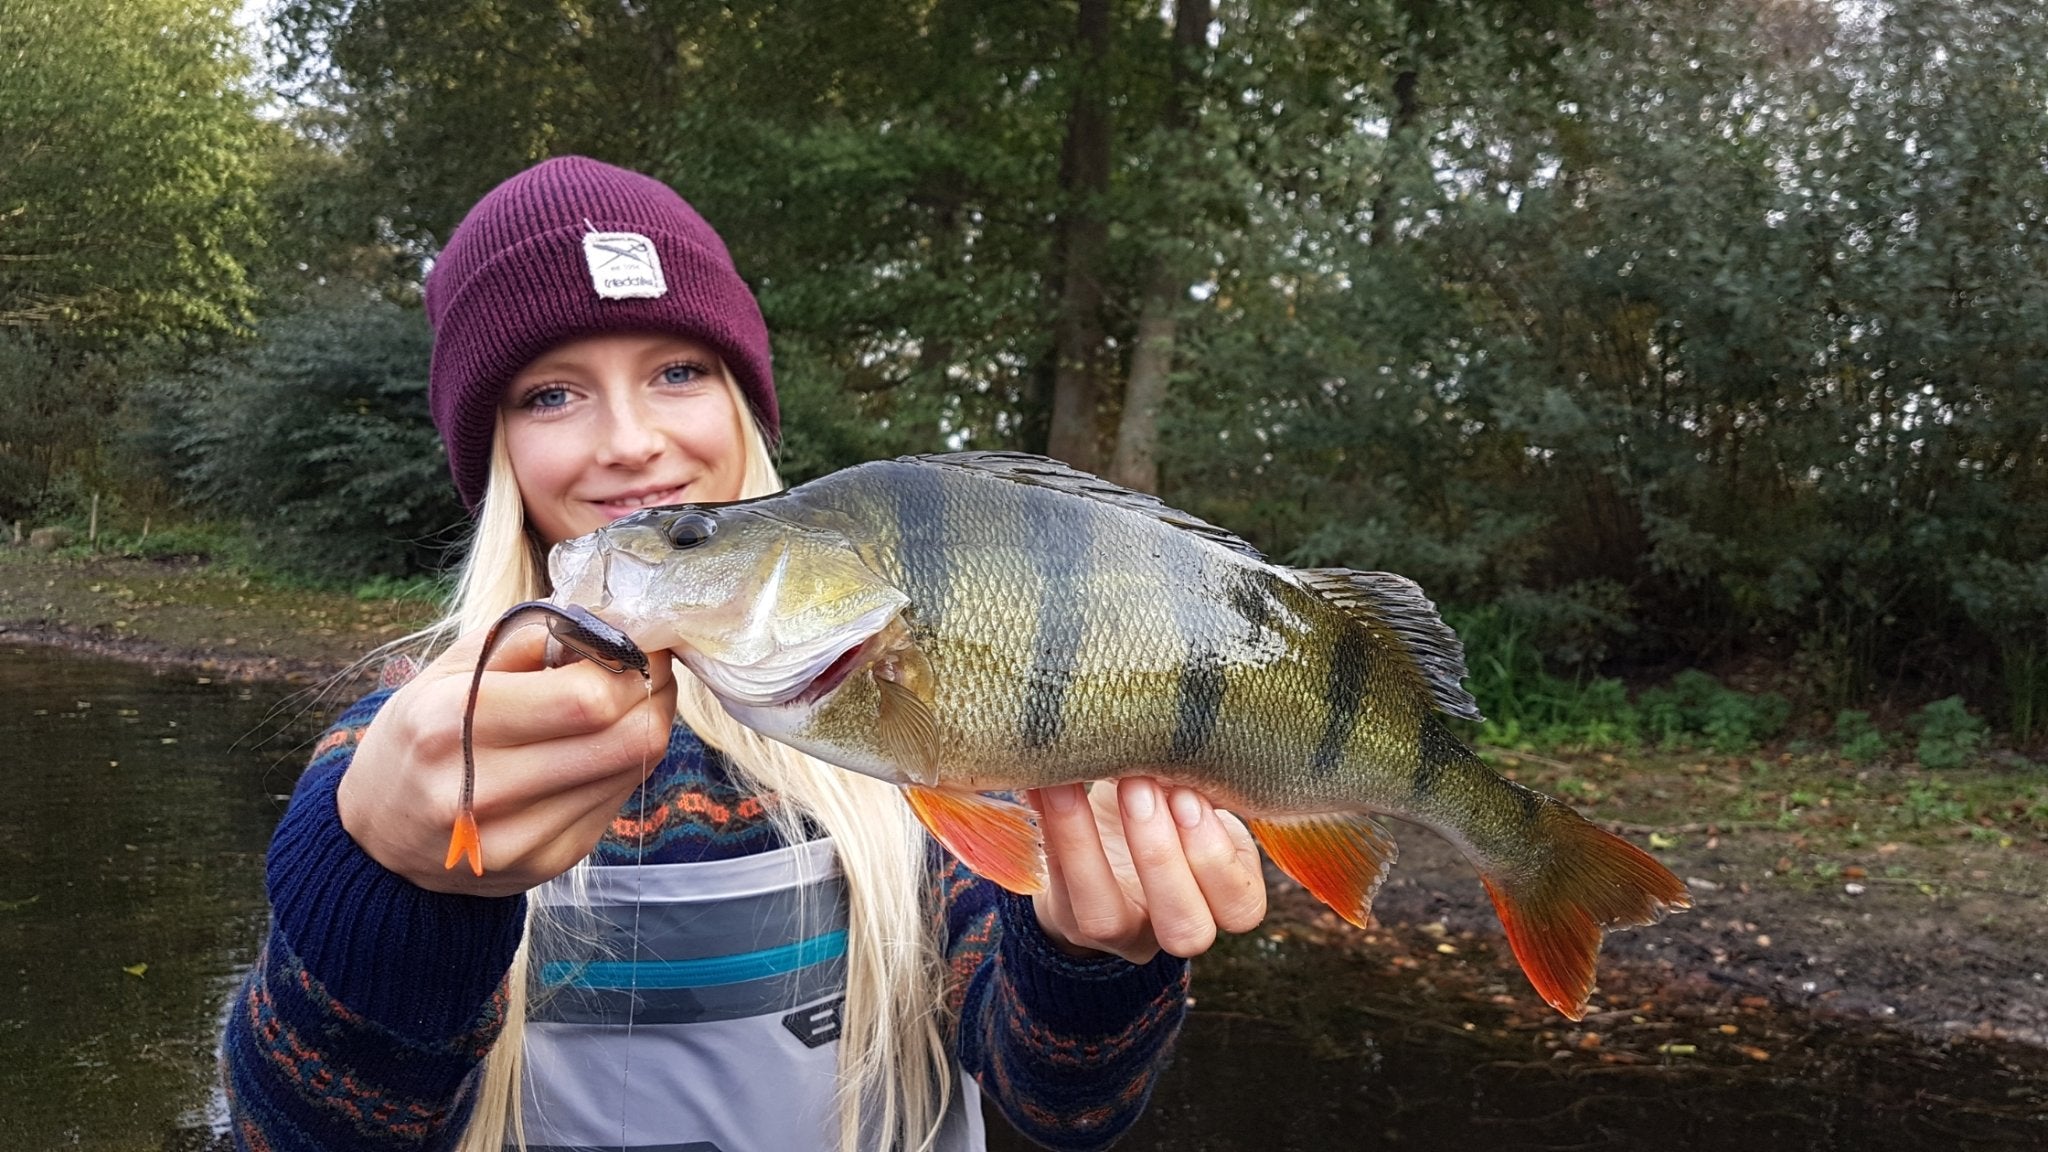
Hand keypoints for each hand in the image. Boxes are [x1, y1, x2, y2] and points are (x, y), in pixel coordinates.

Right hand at [337, 621, 675, 896]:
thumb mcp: (451, 668)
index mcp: (451, 723)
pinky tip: (595, 747)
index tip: (636, 640)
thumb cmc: (420, 732)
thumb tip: (613, 624)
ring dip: (644, 724)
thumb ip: (530, 637)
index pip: (590, 698)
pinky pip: (616, 801)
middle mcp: (483, 790)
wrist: (377, 834)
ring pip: (633, 768)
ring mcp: (518, 837)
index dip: (632, 662)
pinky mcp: (545, 864)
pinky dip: (620, 763)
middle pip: (628, 738)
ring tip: (620, 702)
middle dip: (653, 691)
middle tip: (644, 668)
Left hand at [1027, 778, 1266, 964]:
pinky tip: (1042, 782)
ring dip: (1086, 844)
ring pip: (1105, 918)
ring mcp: (1119, 931)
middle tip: (1139, 783)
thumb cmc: (1166, 807)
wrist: (1108, 836)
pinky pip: (1055, 883)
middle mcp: (1176, 926)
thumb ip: (1200, 782)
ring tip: (1073, 781)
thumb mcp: (1191, 795)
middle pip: (1185, 928)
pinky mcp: (1068, 918)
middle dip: (1160, 854)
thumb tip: (1186, 741)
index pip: (1241, 906)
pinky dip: (1048, 827)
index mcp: (1224, 899)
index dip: (1215, 855)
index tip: (1187, 794)